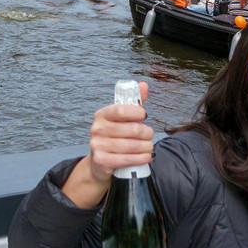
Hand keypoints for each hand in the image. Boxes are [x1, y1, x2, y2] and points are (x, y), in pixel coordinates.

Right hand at [60, 81, 154, 208]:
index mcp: (101, 115)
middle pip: (130, 129)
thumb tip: (143, 85)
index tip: (144, 115)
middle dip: (146, 132)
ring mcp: (97, 145)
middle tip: (150, 134)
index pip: (120, 110)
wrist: (99, 162)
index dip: (136, 112)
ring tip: (149, 146)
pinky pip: (126, 159)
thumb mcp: (123, 119)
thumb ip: (134, 102)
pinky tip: (146, 156)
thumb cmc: (115, 137)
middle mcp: (97, 128)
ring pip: (131, 145)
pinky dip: (140, 158)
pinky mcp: (101, 160)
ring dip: (146, 147)